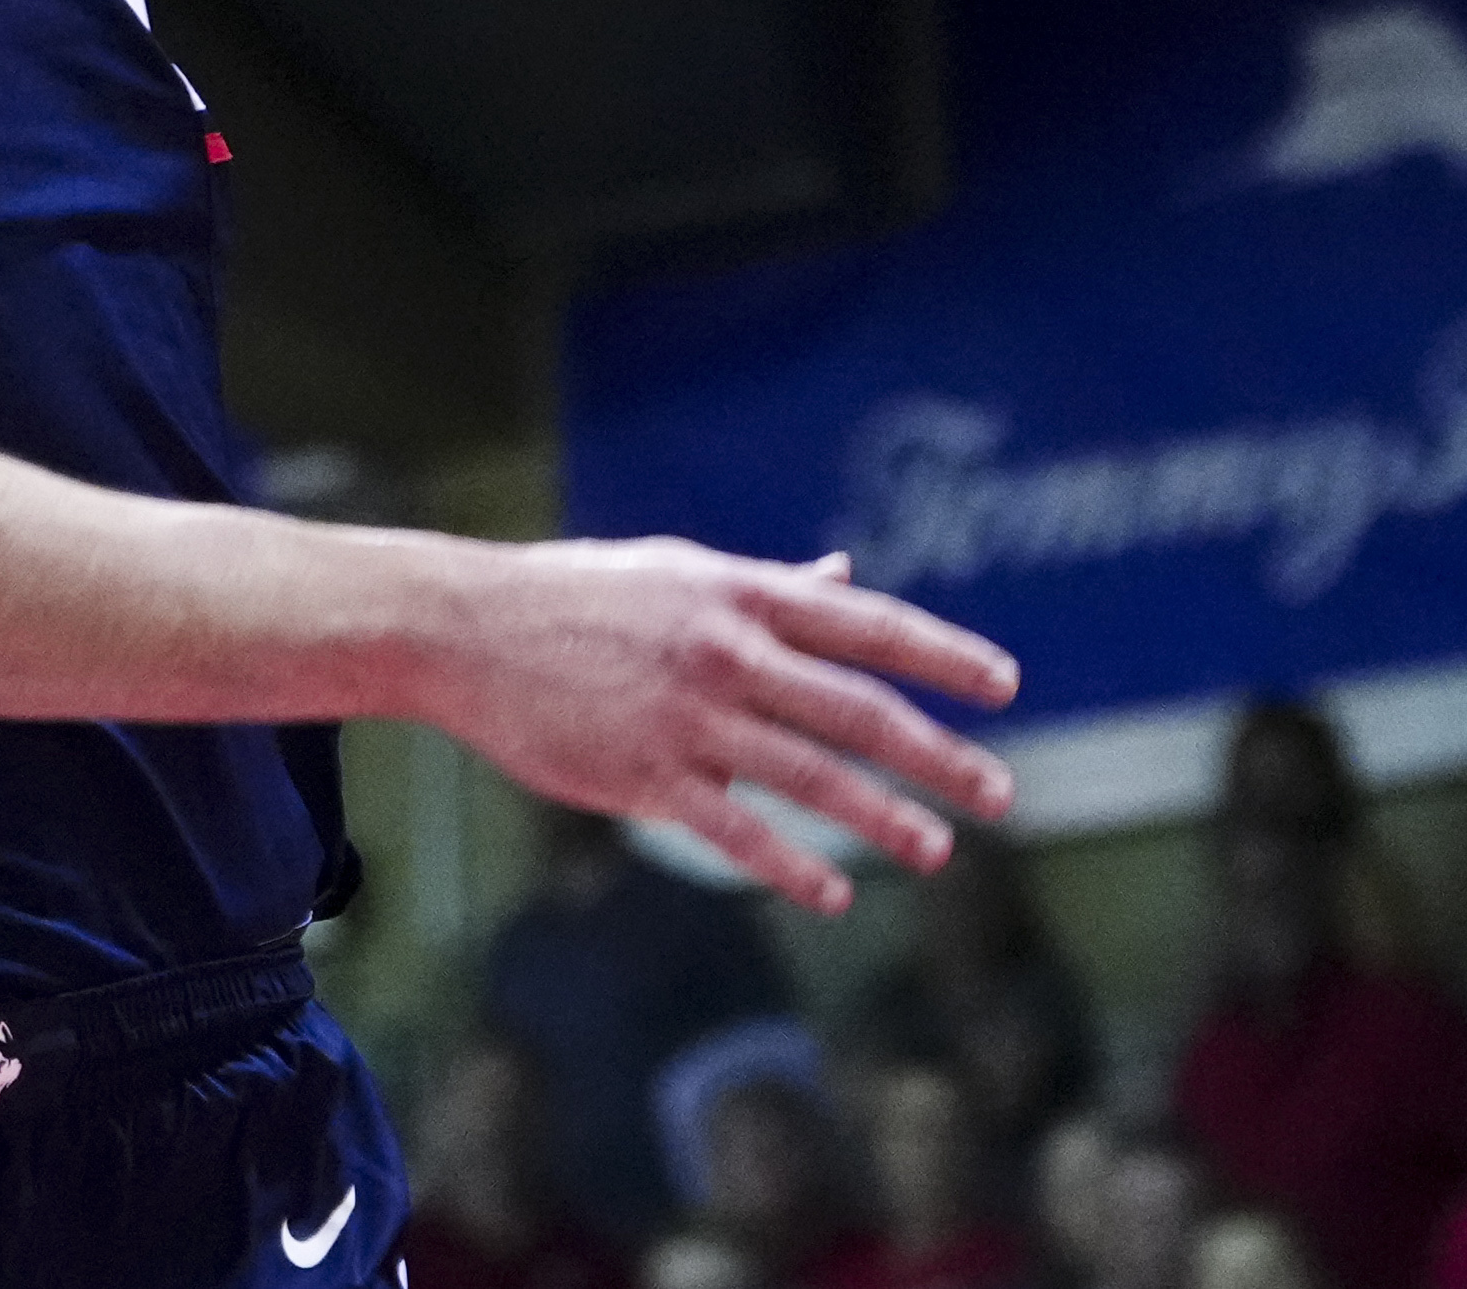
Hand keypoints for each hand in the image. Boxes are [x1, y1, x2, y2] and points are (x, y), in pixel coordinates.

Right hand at [421, 537, 1020, 911]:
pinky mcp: (643, 774)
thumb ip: (767, 588)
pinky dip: (790, 864)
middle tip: (1000, 794)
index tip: (1003, 685)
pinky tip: (833, 893)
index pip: (865, 623)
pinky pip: (734, 829)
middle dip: (938, 755)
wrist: (463, 627)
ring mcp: (686, 716)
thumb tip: (843, 577)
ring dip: (881, 817)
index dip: (941, 654)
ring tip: (938, 851)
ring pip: (809, 774)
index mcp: (738, 593)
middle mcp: (725, 651)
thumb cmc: (577, 595)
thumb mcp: (677, 573)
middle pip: (857, 708)